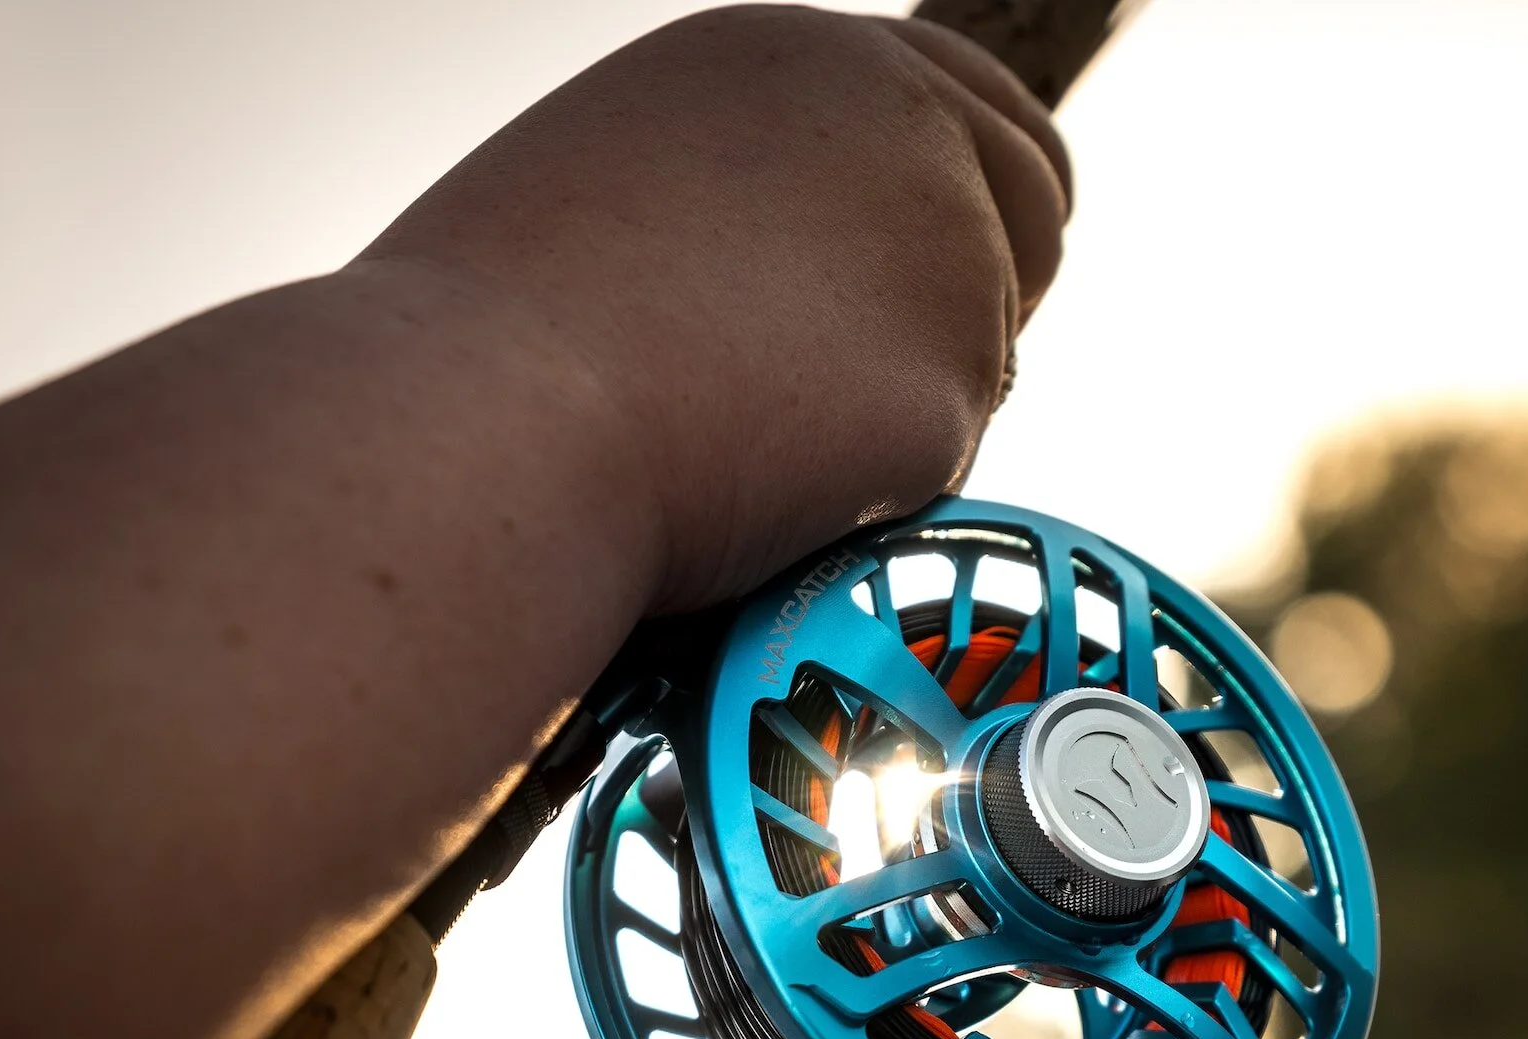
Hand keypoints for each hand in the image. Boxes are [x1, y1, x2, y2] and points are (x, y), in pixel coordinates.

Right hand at [363, 5, 1072, 608]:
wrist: (493, 419)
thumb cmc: (509, 331)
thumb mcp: (632, 191)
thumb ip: (755, 198)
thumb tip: (822, 264)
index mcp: (801, 58)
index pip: (969, 99)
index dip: (987, 186)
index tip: (979, 250)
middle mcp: (898, 122)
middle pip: (1034, 200)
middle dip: (1005, 283)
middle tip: (913, 368)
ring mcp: (945, 247)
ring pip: (984, 349)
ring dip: (902, 401)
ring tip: (744, 427)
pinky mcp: (957, 377)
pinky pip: (943, 459)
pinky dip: (872, 491)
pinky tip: (764, 482)